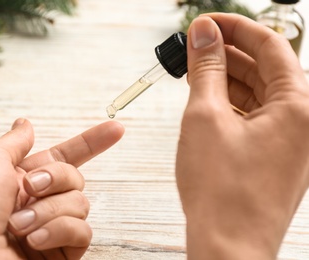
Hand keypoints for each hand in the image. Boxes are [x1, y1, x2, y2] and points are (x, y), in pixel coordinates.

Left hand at [0, 119, 123, 259]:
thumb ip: (16, 141)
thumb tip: (26, 123)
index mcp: (28, 178)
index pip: (69, 156)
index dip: (92, 142)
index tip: (116, 129)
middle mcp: (43, 201)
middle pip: (76, 178)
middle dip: (57, 179)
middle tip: (31, 188)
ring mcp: (52, 226)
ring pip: (81, 205)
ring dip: (51, 210)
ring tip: (21, 223)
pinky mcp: (61, 251)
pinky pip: (82, 233)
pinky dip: (60, 231)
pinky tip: (36, 239)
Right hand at [176, 14, 308, 258]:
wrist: (228, 247)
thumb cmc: (221, 191)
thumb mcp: (205, 117)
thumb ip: (206, 69)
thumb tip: (203, 33)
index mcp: (300, 107)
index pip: (270, 46)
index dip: (235, 28)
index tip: (207, 22)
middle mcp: (304, 122)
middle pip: (265, 69)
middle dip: (227, 54)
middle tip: (195, 45)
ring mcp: (291, 141)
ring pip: (258, 94)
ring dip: (226, 78)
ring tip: (194, 69)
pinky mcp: (274, 156)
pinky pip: (254, 116)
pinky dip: (230, 103)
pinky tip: (206, 97)